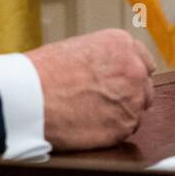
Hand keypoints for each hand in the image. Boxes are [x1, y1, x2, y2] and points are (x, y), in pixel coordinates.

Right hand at [26, 29, 156, 150]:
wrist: (29, 97)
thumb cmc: (44, 72)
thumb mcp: (79, 48)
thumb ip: (104, 58)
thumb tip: (111, 72)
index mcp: (122, 44)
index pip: (144, 62)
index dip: (130, 75)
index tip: (121, 83)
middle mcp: (134, 69)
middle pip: (144, 87)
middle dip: (129, 95)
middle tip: (104, 101)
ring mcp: (132, 99)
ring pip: (137, 110)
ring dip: (121, 114)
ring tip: (93, 113)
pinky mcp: (124, 126)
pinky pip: (126, 130)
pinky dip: (112, 131)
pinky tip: (91, 125)